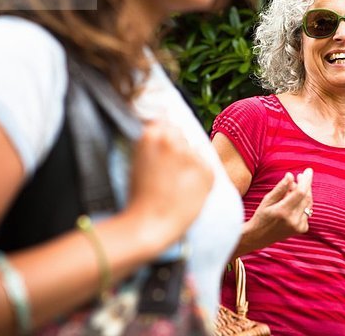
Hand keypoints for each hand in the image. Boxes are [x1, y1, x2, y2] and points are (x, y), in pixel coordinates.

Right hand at [126, 122, 212, 248]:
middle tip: (169, 171)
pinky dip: (200, 176)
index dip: (165, 137)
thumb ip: (153, 142)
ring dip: (190, 162)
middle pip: (181, 134)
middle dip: (178, 147)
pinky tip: (186, 190)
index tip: (164, 149)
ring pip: (195, 150)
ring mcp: (191, 154)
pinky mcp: (206, 170)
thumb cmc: (140, 195)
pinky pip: (206, 166)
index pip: (166, 121)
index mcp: (152, 134)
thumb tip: (165, 124)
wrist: (150, 223)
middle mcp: (173, 140)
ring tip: (177, 184)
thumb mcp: (138, 160)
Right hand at [244, 168, 313, 249]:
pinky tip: (292, 202)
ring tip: (291, 190)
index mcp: (283, 212)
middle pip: (306, 197)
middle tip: (299, 176)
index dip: (305, 180)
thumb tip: (291, 175)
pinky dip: (302, 203)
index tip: (308, 171)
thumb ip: (280, 187)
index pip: (300, 192)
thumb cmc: (261, 216)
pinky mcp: (302, 229)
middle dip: (305, 185)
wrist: (260, 236)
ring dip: (304, 193)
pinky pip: (307, 211)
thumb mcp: (267, 199)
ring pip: (308, 203)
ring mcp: (299, 226)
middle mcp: (294, 220)